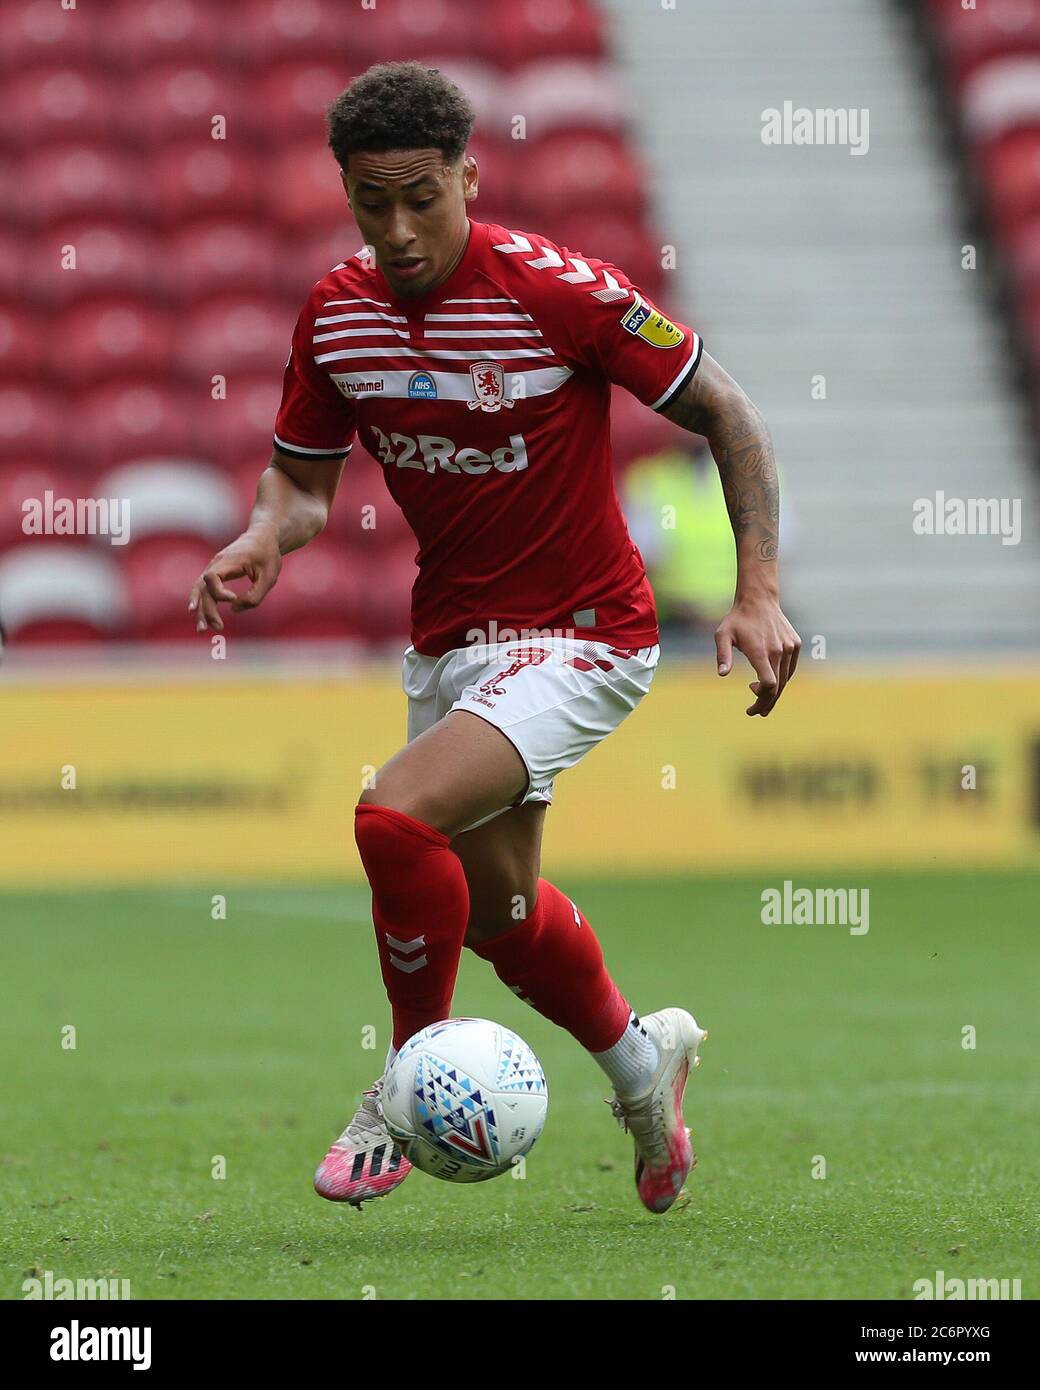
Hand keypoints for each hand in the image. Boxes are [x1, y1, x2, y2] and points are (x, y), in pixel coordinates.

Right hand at [188, 524, 281, 633]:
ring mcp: (214, 568)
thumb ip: (254, 596)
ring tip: (202, 630)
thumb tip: (234, 609)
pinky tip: (199, 616)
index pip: (212, 578)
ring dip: (201, 610)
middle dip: (208, 610)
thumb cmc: (267, 555)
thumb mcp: (269, 576)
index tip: (233, 598)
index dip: (219, 592)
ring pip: (201, 591)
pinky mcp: (216, 573)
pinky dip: (201, 602)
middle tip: (219, 628)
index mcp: (229, 561)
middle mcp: (216, 564)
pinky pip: (204, 589)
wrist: (262, 537)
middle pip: (204, 589)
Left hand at [714, 593, 800, 715]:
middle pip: (778, 687)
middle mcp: (779, 650)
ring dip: (774, 693)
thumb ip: (722, 655)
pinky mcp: (794, 645)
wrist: (759, 600)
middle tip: (756, 712)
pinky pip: (790, 669)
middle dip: (767, 703)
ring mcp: (789, 647)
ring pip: (785, 679)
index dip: (761, 700)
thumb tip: (721, 674)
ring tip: (759, 696)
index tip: (750, 707)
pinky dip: (781, 679)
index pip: (769, 684)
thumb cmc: (737, 619)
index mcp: (761, 651)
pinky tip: (770, 681)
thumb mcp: (723, 635)